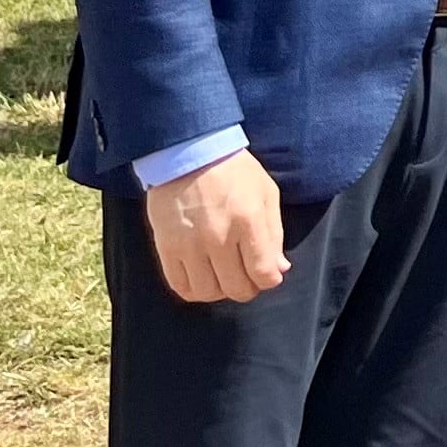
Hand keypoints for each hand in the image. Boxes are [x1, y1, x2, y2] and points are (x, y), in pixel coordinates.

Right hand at [146, 148, 288, 304]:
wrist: (188, 154)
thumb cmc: (234, 172)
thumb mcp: (265, 194)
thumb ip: (274, 235)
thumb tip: (279, 270)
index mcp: (248, 221)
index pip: (262, 273)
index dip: (269, 280)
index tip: (268, 274)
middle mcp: (218, 237)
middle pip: (236, 288)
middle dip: (248, 288)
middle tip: (247, 276)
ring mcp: (189, 245)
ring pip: (208, 292)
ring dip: (221, 290)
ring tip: (224, 276)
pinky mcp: (166, 248)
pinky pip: (180, 286)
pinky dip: (194, 290)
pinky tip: (203, 278)